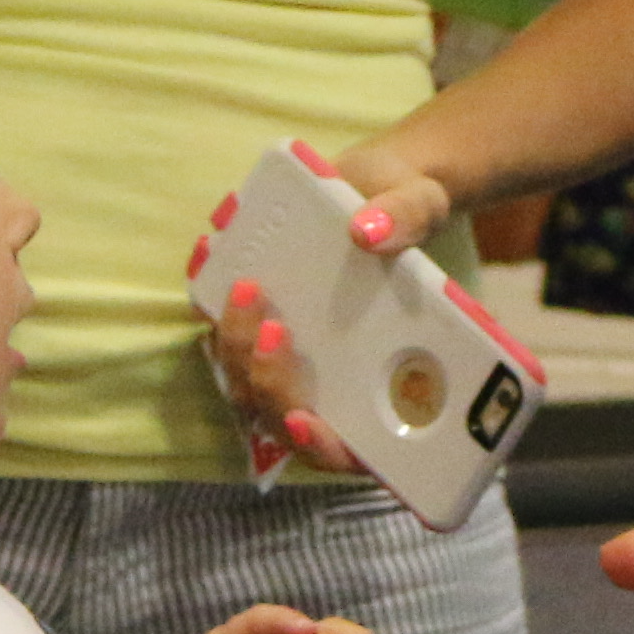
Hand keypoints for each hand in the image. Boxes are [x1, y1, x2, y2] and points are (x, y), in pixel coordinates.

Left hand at [204, 143, 457, 477]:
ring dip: (235, 349)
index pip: (351, 448)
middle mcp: (329, 380)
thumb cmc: (407, 211)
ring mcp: (289, 358)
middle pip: (285, 416)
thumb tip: (369, 232)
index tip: (302, 420)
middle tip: (273, 329)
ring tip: (246, 290)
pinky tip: (212, 265)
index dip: (322, 448)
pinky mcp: (256, 323)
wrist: (371, 185)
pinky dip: (214, 310)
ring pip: (246, 383)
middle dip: (268, 384)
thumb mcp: (421, 204)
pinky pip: (226, 333)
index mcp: (382, 380)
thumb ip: (405, 219)